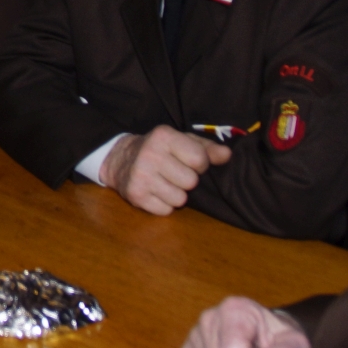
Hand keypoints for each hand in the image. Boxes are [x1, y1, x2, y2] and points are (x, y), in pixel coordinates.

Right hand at [102, 127, 232, 215]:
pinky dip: (164, 204)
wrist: (120, 159)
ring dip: (176, 194)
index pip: (199, 160)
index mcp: (164, 136)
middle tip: (175, 174)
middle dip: (187, 181)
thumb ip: (207, 148)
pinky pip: (166, 210)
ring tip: (165, 183)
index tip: (188, 162)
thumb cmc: (159, 149)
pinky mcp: (135, 195)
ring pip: (180, 199)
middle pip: (191, 182)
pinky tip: (155, 192)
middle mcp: (150, 154)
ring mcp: (141, 176)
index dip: (199, 164)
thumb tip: (227, 155)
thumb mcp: (182, 141)